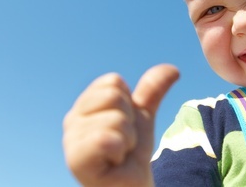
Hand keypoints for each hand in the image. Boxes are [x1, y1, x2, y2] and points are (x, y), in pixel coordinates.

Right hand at [63, 64, 178, 186]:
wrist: (132, 184)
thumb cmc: (131, 152)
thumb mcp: (144, 116)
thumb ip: (153, 90)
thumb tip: (173, 69)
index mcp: (85, 104)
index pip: (113, 81)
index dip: (129, 103)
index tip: (124, 123)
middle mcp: (73, 119)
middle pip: (114, 96)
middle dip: (129, 120)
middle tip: (123, 141)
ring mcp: (71, 140)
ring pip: (116, 118)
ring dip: (127, 139)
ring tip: (118, 153)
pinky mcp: (76, 160)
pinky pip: (107, 138)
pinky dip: (120, 149)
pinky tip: (114, 161)